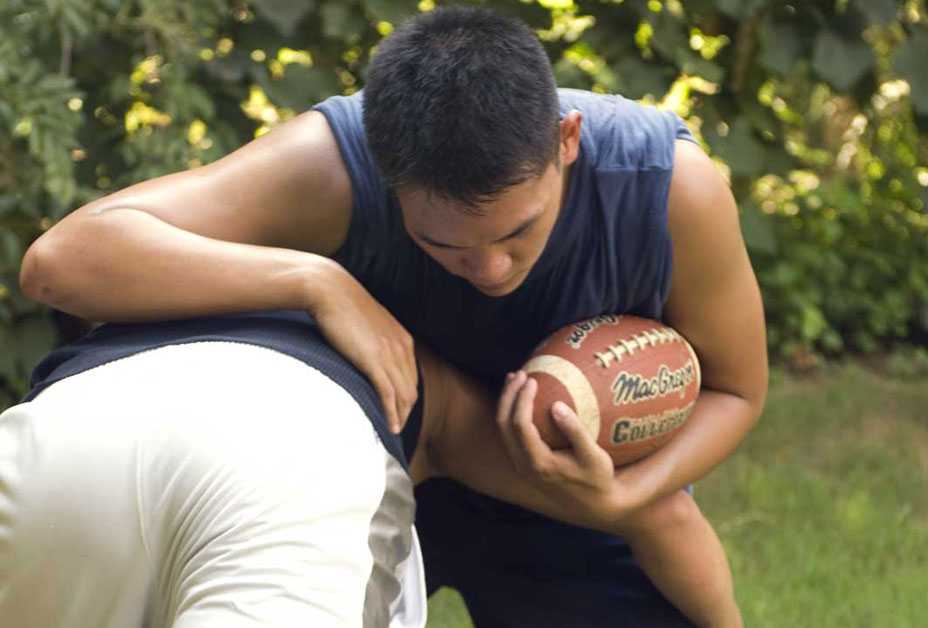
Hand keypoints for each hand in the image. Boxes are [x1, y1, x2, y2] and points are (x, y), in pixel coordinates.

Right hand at [308, 261, 417, 432]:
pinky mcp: (373, 360)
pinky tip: (390, 426)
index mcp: (403, 339)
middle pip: (411, 389)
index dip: (407, 398)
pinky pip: (389, 394)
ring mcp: (389, 354)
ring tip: (393, 432)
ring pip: (404, 395)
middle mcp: (402, 348)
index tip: (399, 411)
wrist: (330, 289)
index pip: (412, 377)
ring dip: (401, 417)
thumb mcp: (368, 323)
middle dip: (407, 412)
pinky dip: (391, 413)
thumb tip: (366, 352)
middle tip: (396, 428)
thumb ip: (374, 340)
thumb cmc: (342, 305)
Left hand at [495, 371, 627, 526]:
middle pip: (503, 425)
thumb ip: (575, 431)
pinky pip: (511, 433)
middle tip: (521, 373)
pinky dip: (512, 412)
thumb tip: (557, 405)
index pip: (520, 426)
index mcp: (539, 463)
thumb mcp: (594, 456)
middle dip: (508, 396)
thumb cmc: (598, 479)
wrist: (593, 506)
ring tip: (517, 378)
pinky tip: (524, 397)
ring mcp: (521, 465)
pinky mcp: (524, 463)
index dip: (522, 400)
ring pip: (503, 429)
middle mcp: (524, 465)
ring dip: (506, 403)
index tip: (533, 379)